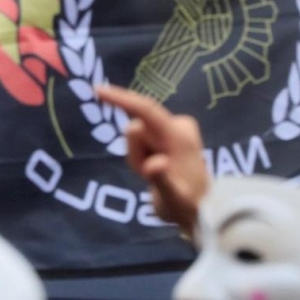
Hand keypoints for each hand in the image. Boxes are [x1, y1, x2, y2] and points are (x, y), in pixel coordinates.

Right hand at [95, 86, 208, 233]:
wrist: (201, 208)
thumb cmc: (187, 205)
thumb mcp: (173, 199)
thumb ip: (161, 179)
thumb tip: (155, 162)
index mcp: (180, 136)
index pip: (146, 110)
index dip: (121, 99)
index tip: (98, 91)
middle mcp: (178, 126)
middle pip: (137, 129)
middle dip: (134, 153)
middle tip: (146, 177)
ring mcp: (173, 129)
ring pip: (137, 136)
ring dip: (138, 157)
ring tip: (154, 177)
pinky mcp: (168, 134)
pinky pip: (140, 138)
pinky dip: (141, 155)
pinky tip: (156, 168)